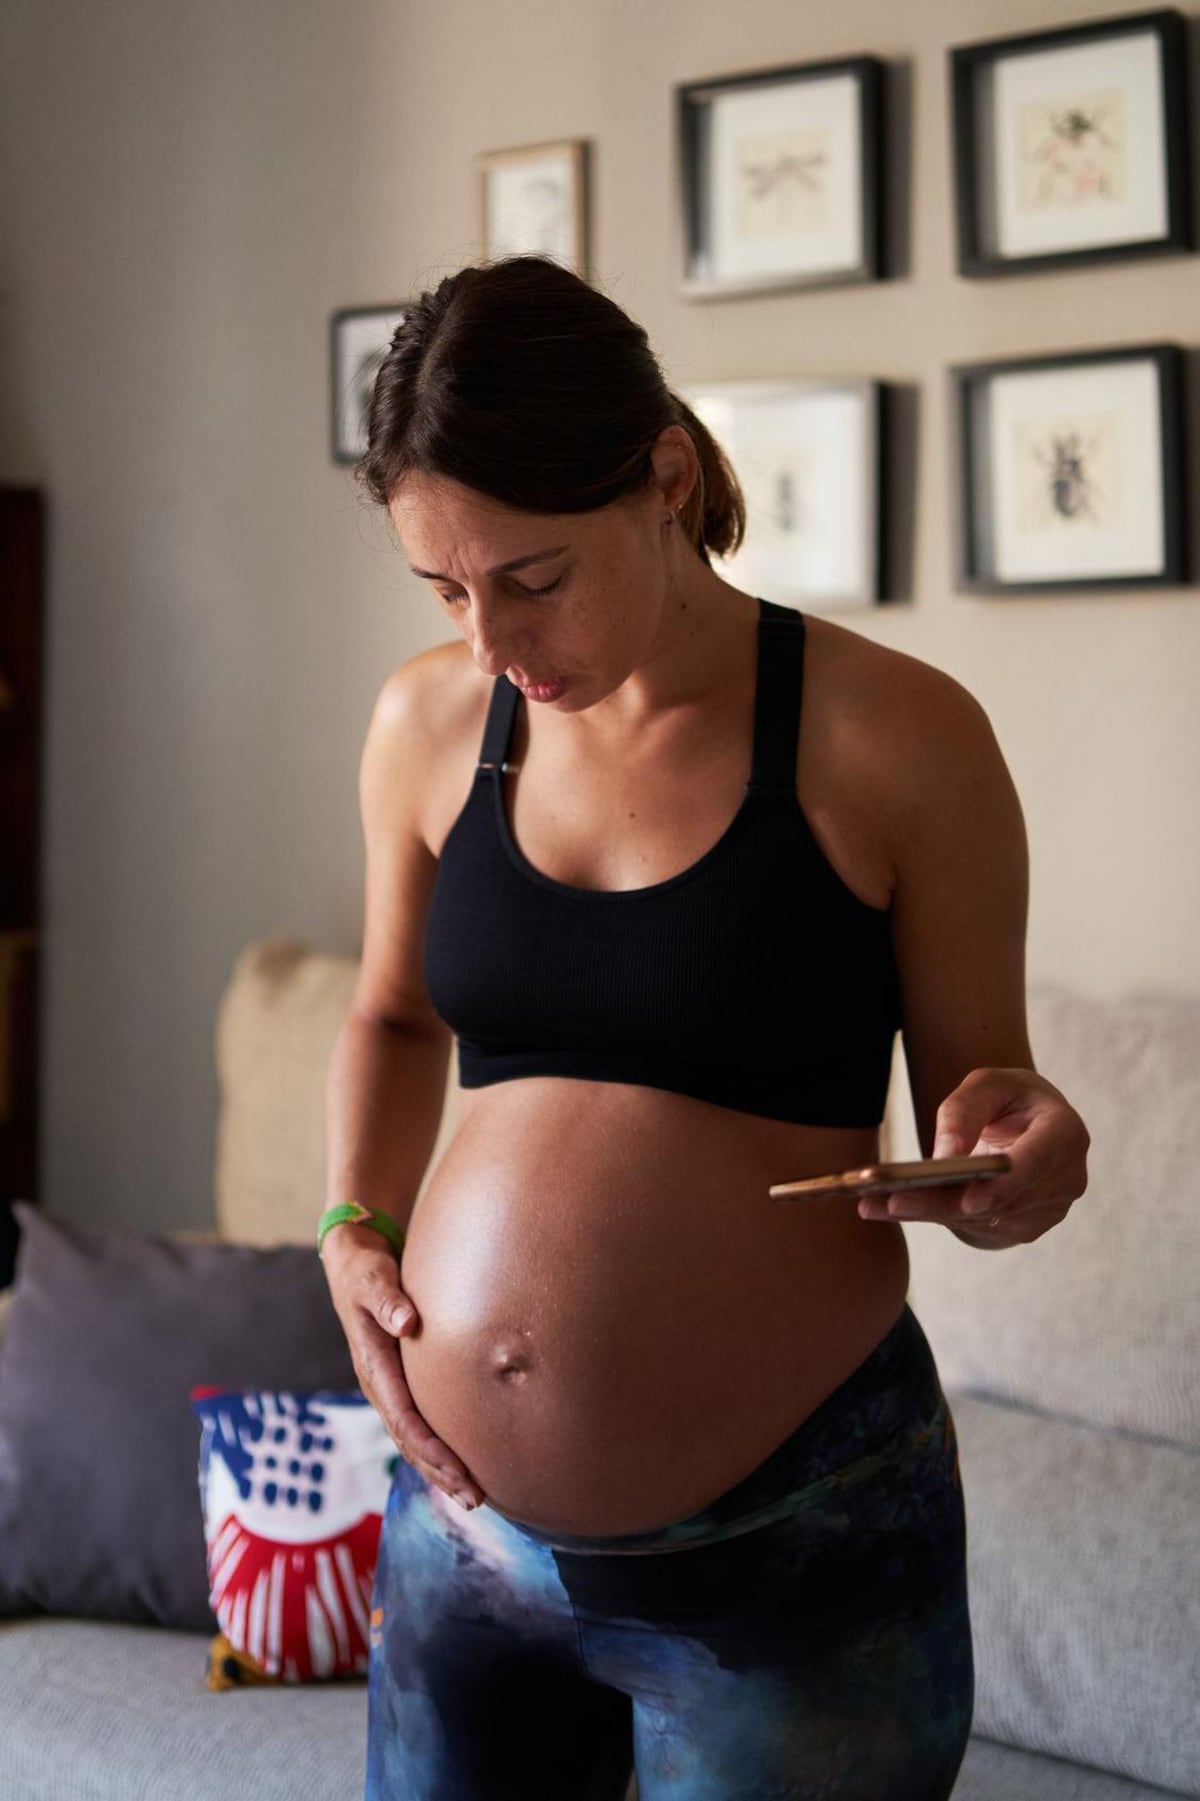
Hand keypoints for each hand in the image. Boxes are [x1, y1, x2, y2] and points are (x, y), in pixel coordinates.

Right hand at [320, 1223, 486, 1508]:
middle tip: (477, 1500)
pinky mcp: (401, 1379)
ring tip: (474, 1495)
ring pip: (415, 1439)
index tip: (462, 1473)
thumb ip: (387, 1299)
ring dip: (441, 1468)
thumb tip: (406, 1322)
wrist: (352, 1261)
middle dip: (442, 1473)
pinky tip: (461, 1462)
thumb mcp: (372, 1277)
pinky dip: (439, 1447)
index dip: (434, 1451)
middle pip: (411, 1442)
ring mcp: (389, 1386)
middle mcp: (380, 1385)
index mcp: (373, 1367)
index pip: (406, 1421)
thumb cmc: (365, 1268)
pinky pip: (419, 1423)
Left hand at [857, 1067, 1089, 1248]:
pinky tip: (890, 1208)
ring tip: (874, 1204)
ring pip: (982, 1220)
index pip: (1038, 1161)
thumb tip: (946, 1158)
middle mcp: (1066, 1178)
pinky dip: (933, 1216)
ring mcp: (1048, 1210)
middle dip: (944, 1203)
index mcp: (1065, 1133)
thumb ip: (964, 1111)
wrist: (1026, 1124)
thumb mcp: (986, 1084)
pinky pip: (975, 1228)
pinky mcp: (1025, 1227)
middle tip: (893, 1202)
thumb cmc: (1008, 1098)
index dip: (1005, 1185)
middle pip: (999, 1200)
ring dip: (928, 1213)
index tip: (968, 1200)